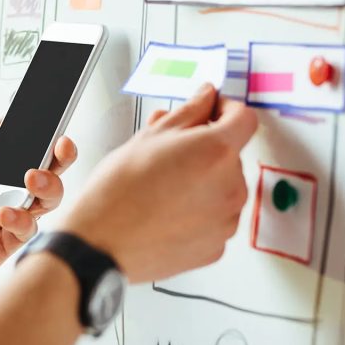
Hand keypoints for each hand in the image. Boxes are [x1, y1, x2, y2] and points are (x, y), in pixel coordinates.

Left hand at [0, 124, 77, 322]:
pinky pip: (26, 229)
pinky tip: (4, 215)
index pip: (6, 136)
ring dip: (49, 184)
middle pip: (38, 165)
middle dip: (57, 153)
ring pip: (43, 197)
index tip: (45, 113)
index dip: (29, 123)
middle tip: (61, 146)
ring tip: (33, 179)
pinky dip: (23, 219)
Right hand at [58, 84, 257, 282]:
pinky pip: (217, 219)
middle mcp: (231, 187)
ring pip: (225, 188)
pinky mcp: (216, 247)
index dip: (226, 110)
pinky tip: (170, 211)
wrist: (100, 243)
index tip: (212, 112)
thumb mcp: (151, 136)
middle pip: (231, 156)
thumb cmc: (118, 192)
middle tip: (172, 154)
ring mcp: (226, 220)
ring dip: (205, 182)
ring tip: (166, 187)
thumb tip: (206, 97)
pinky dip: (200, 212)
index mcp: (216, 151)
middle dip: (206, 150)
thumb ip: (190, 111)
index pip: (244, 119)